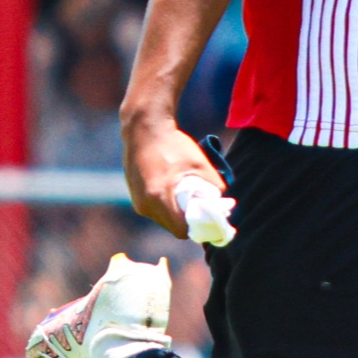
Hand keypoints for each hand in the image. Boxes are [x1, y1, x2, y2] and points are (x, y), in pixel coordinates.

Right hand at [122, 110, 223, 239]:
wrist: (144, 127)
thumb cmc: (174, 144)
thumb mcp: (201, 164)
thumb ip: (216, 186)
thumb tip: (224, 201)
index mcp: (160, 199)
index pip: (182, 231)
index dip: (197, 227)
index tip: (207, 218)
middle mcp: (145, 204)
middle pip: (172, 226)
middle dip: (187, 220)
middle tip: (200, 207)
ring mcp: (136, 200)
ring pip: (162, 218)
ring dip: (175, 213)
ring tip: (186, 196)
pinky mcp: (134, 194)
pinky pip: (153, 208)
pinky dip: (165, 204)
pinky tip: (172, 189)